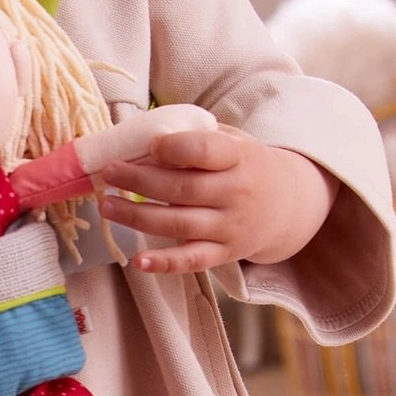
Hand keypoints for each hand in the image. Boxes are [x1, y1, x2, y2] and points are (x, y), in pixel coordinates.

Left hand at [98, 124, 337, 273]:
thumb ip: (195, 135)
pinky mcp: (225, 253)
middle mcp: (237, 193)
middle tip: (109, 171)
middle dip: (139, 181)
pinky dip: (165, 263)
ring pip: (179, 224)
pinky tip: (138, 260)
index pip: (205, 151)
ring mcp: (231, 227)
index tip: (149, 144)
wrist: (289, 205)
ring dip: (137, 216)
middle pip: (182, 189)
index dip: (174, 148)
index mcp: (239, 157)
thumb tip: (140, 132)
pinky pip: (192, 261)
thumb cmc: (244, 165)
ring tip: (107, 206)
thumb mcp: (232, 141)